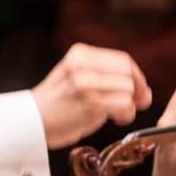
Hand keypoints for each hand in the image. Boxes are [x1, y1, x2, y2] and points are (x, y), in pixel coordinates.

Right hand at [27, 42, 150, 147]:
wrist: (31, 122)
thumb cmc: (58, 103)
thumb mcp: (76, 76)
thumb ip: (104, 76)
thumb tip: (144, 90)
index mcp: (80, 54)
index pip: (122, 60)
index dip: (136, 76)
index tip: (140, 91)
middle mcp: (83, 65)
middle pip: (128, 73)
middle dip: (138, 90)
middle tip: (136, 104)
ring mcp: (86, 83)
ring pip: (128, 89)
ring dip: (130, 105)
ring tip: (118, 114)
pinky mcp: (90, 103)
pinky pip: (124, 105)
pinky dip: (126, 114)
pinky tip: (116, 120)